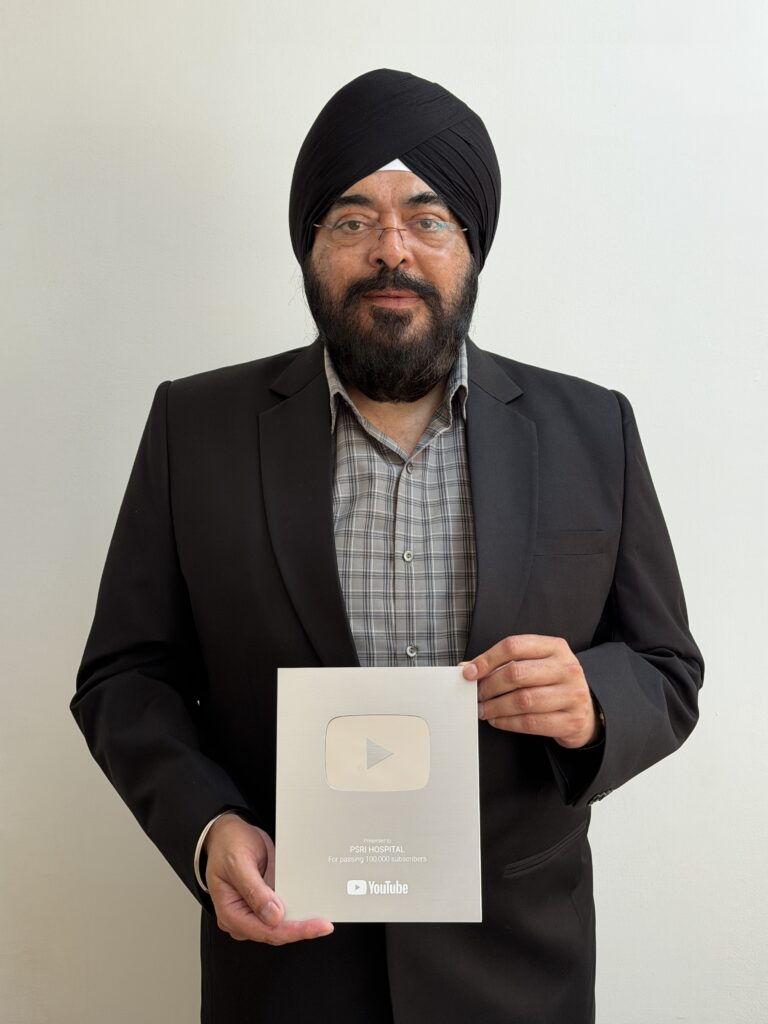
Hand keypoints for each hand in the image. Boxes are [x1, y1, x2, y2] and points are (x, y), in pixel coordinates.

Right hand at [203, 813, 333, 943]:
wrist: (227, 833)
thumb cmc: (228, 845)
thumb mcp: (238, 863)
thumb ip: (254, 890)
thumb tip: (274, 916)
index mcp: (230, 913)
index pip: (266, 931)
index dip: (294, 930)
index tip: (317, 926)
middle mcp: (240, 918)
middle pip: (275, 933)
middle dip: (300, 929)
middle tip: (325, 924)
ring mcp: (251, 912)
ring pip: (279, 926)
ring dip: (300, 922)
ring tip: (321, 919)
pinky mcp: (261, 905)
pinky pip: (280, 913)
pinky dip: (295, 912)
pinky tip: (310, 908)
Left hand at [463, 635, 601, 748]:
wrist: (584, 711)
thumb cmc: (552, 683)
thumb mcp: (535, 665)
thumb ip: (503, 663)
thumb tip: (467, 668)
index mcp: (555, 647)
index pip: (514, 645)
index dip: (487, 659)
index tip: (469, 672)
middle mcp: (567, 668)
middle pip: (517, 673)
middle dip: (490, 686)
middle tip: (477, 695)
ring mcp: (573, 695)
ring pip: (523, 700)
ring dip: (496, 707)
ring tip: (484, 709)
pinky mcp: (571, 721)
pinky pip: (531, 723)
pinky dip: (508, 722)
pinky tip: (497, 720)